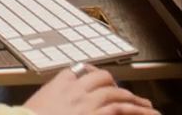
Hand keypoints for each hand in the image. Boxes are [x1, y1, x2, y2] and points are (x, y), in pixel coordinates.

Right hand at [24, 66, 154, 114]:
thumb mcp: (34, 105)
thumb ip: (48, 101)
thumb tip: (50, 106)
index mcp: (58, 85)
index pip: (79, 72)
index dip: (91, 76)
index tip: (98, 81)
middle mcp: (75, 89)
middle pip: (101, 77)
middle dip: (115, 84)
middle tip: (125, 94)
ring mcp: (88, 102)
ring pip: (117, 92)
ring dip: (133, 100)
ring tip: (146, 106)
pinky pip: (123, 108)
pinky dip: (137, 110)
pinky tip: (147, 113)